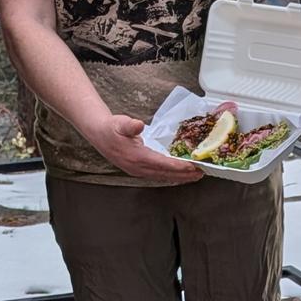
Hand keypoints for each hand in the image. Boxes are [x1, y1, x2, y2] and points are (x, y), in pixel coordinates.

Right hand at [85, 114, 203, 182]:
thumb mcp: (120, 123)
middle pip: (165, 174)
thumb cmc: (111, 128)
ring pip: (163, 177)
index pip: (162, 164)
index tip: (192, 166)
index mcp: (136, 157)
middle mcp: (138, 167)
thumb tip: (138, 125)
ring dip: (179, 177)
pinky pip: (158, 175)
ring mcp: (138, 171)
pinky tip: (179, 174)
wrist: (99, 135)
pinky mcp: (138, 170)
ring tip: (195, 176)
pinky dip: (171, 175)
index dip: (178, 166)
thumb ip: (130, 125)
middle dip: (184, 175)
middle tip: (201, 173)